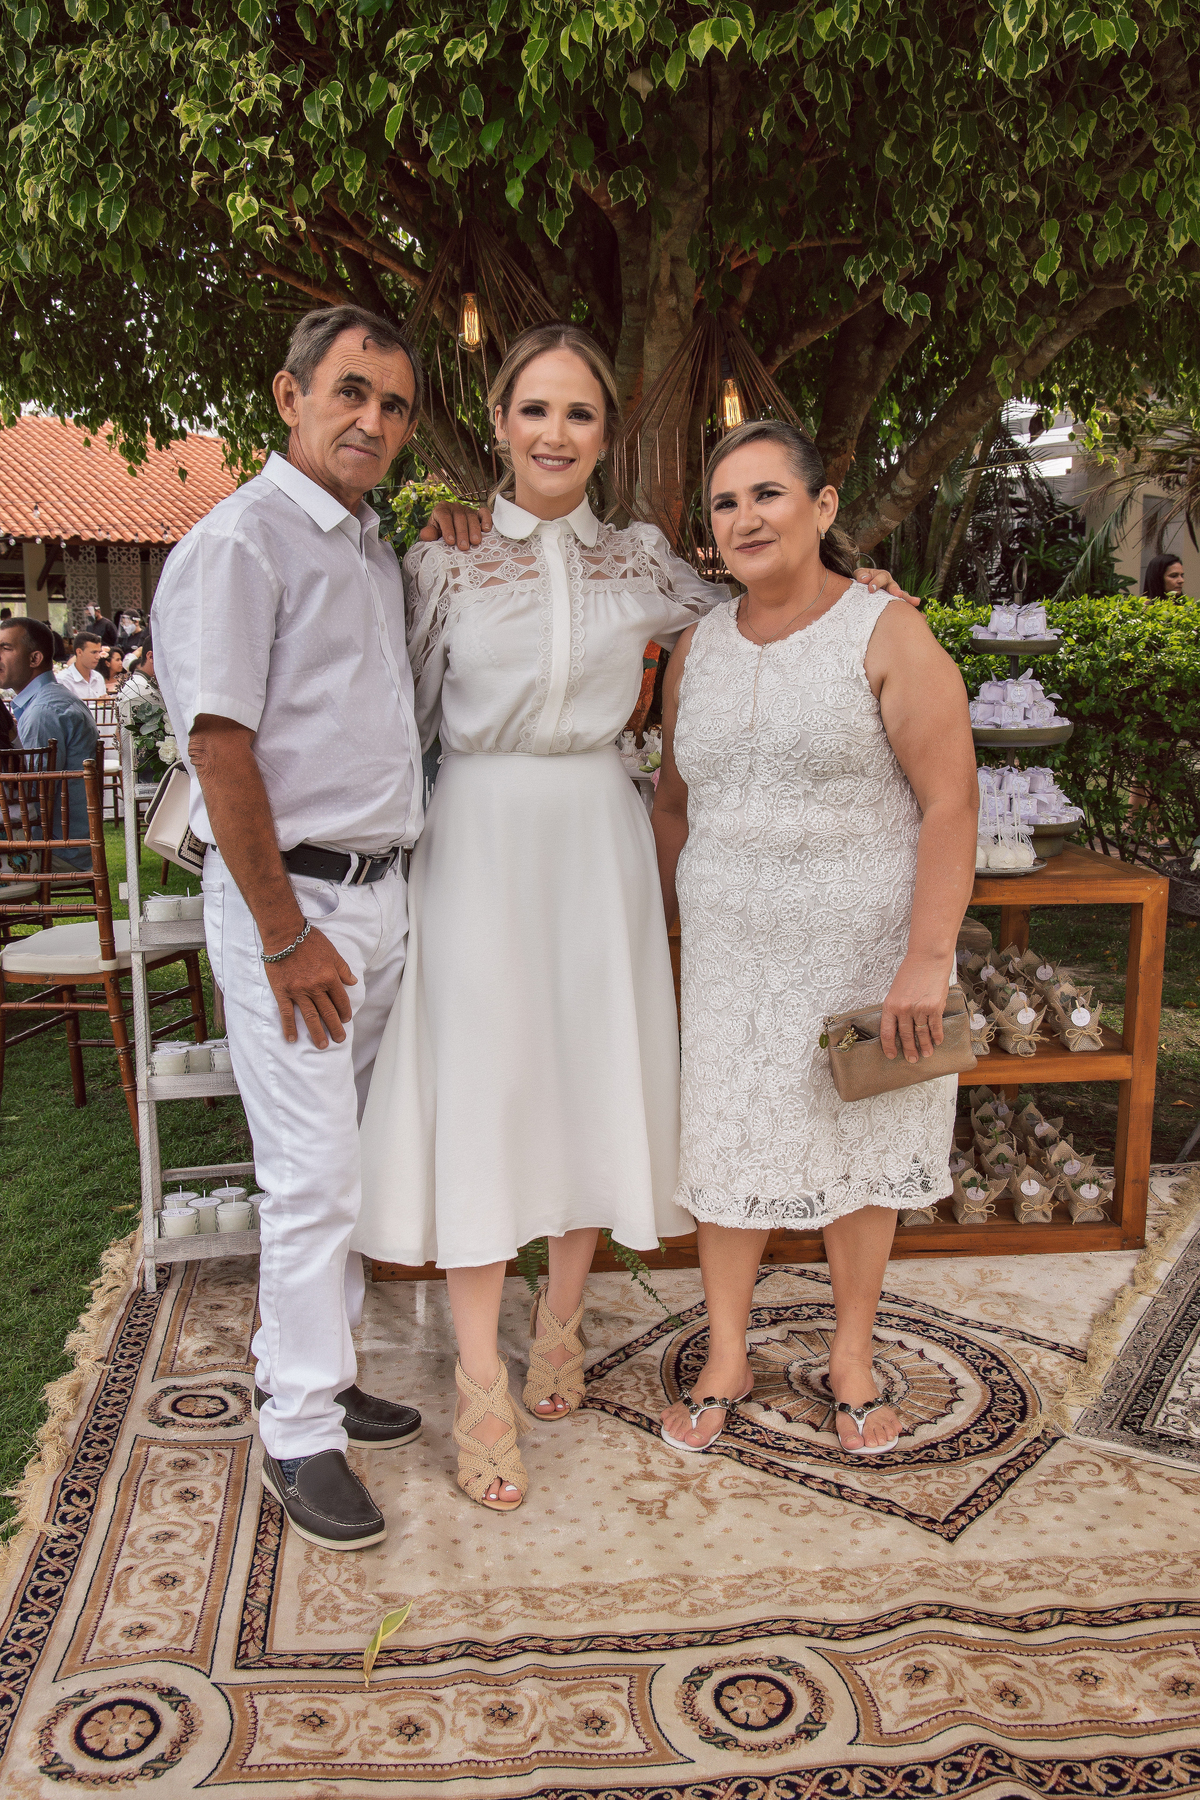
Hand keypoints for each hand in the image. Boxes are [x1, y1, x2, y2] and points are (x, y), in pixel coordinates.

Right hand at [263, 924, 357, 1048]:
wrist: (284, 934)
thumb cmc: (309, 940)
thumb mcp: (332, 951)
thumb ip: (342, 968)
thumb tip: (353, 982)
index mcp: (329, 977)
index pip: (341, 1000)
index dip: (345, 1011)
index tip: (346, 1020)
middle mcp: (315, 987)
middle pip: (328, 1012)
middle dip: (335, 1028)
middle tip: (339, 1039)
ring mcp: (298, 991)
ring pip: (310, 1016)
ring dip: (317, 1032)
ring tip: (322, 1045)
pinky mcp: (282, 992)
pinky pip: (286, 1013)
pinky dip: (289, 1027)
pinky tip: (292, 1038)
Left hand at [420, 501, 492, 549]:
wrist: (452, 532)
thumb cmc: (441, 534)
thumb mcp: (434, 534)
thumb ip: (429, 535)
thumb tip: (425, 535)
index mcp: (441, 509)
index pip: (444, 516)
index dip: (447, 528)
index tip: (450, 541)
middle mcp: (455, 507)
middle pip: (459, 517)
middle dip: (462, 532)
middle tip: (463, 547)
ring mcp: (467, 509)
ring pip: (471, 517)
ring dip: (474, 530)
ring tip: (475, 542)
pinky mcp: (478, 513)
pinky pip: (484, 513)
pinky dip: (486, 520)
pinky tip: (486, 529)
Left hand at [854, 566, 919, 607]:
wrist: (865, 588)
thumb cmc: (863, 580)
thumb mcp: (860, 575)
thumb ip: (861, 575)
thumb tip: (864, 579)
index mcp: (883, 576)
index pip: (881, 577)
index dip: (876, 582)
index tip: (870, 589)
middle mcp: (891, 585)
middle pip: (895, 587)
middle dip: (896, 590)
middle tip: (897, 594)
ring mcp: (894, 596)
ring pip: (902, 597)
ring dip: (908, 600)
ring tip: (916, 602)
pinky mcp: (895, 605)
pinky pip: (905, 609)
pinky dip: (913, 613)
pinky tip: (922, 617)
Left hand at [880, 954, 949, 1063]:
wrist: (927, 959)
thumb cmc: (911, 972)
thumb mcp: (896, 990)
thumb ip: (897, 1008)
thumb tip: (899, 1026)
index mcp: (890, 1005)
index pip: (887, 1032)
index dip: (889, 1046)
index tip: (892, 1055)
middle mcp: (904, 1009)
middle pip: (905, 1036)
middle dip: (909, 1050)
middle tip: (912, 1059)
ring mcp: (920, 1008)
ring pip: (921, 1033)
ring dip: (925, 1045)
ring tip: (926, 1054)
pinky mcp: (935, 1006)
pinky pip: (935, 1026)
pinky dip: (937, 1035)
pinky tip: (937, 1042)